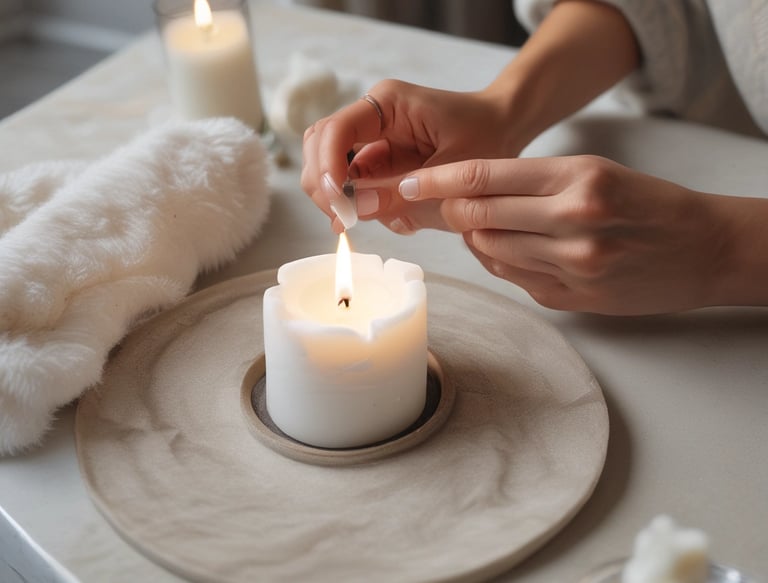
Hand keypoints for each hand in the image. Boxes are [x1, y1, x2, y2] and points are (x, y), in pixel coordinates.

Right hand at [301, 79, 520, 232]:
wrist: (506, 128)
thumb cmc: (487, 136)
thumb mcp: (451, 169)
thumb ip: (402, 192)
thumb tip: (355, 212)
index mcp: (387, 104)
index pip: (335, 131)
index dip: (327, 167)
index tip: (337, 202)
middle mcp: (371, 116)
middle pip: (320, 146)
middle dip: (324, 185)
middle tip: (342, 219)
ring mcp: (372, 138)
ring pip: (330, 164)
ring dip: (337, 196)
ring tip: (359, 221)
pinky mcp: (379, 160)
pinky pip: (353, 182)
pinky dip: (358, 203)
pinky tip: (382, 216)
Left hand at [393, 155, 763, 314]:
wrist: (702, 250)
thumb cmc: (647, 204)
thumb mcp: (596, 172)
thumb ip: (533, 183)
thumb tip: (469, 196)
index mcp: (578, 180)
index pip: (484, 177)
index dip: (438, 180)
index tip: (411, 182)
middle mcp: (571, 223)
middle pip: (476, 216)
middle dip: (448, 209)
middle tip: (441, 204)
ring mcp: (570, 266)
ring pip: (487, 250)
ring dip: (473, 237)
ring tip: (484, 225)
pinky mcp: (567, 298)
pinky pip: (509, 276)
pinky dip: (496, 260)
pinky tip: (508, 249)